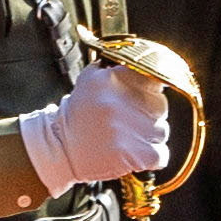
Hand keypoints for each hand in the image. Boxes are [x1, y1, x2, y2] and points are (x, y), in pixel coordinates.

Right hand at [17, 65, 170, 191]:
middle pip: (158, 105)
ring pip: (160, 130)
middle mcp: (125, 99)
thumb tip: (140, 63)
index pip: (151, 76)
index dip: (147, 89)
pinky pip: (160, 154)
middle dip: (146, 114)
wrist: (60, 151)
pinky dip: (148, 157)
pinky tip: (129, 154)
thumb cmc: (76, 120)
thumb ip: (112, 71)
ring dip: (146, 136)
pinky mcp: (143, 153)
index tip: (141, 97)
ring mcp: (136, 127)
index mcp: (112, 78)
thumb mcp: (87, 84)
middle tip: (123, 122)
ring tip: (122, 139)